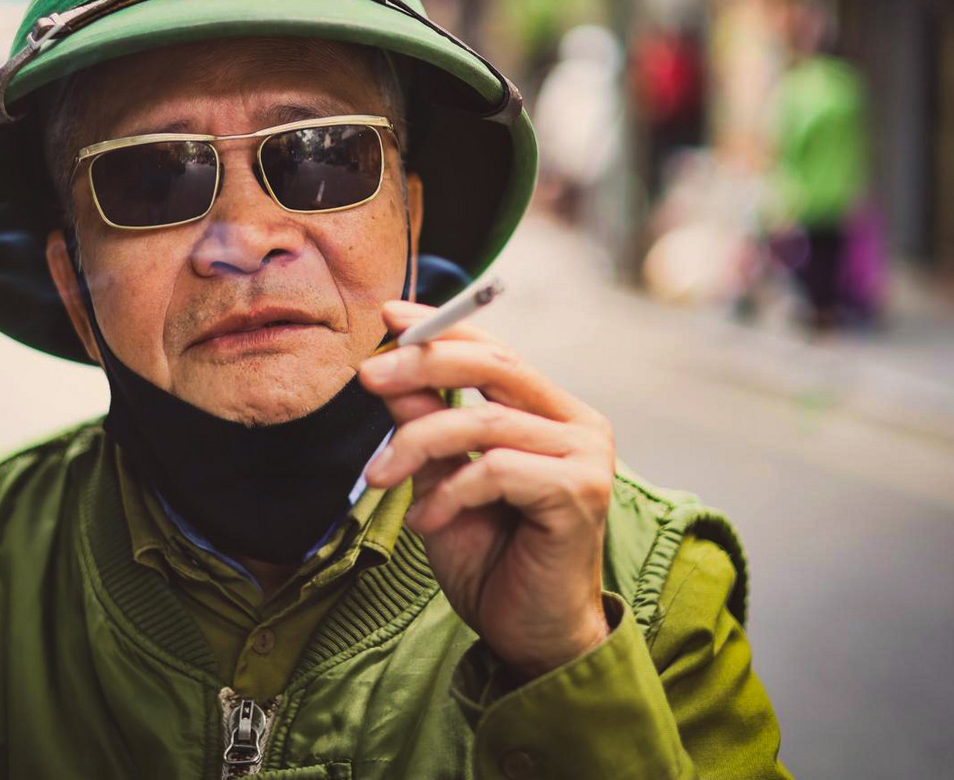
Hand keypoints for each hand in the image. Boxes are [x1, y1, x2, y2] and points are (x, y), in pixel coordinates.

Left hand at [359, 300, 615, 679]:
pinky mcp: (580, 492)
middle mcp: (577, 423)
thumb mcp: (442, 479)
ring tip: (379, 479)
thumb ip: (426, 422)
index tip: (388, 316)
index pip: (494, 350)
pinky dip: (448, 492)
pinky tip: (426, 521)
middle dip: (422, 362)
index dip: (441, 327)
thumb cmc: (492, 558)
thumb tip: (388, 369)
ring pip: (484, 421)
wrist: (532, 636)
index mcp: (550, 411)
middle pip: (496, 365)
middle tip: (367, 376)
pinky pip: (496, 469)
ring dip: (416, 445)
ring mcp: (586, 456)